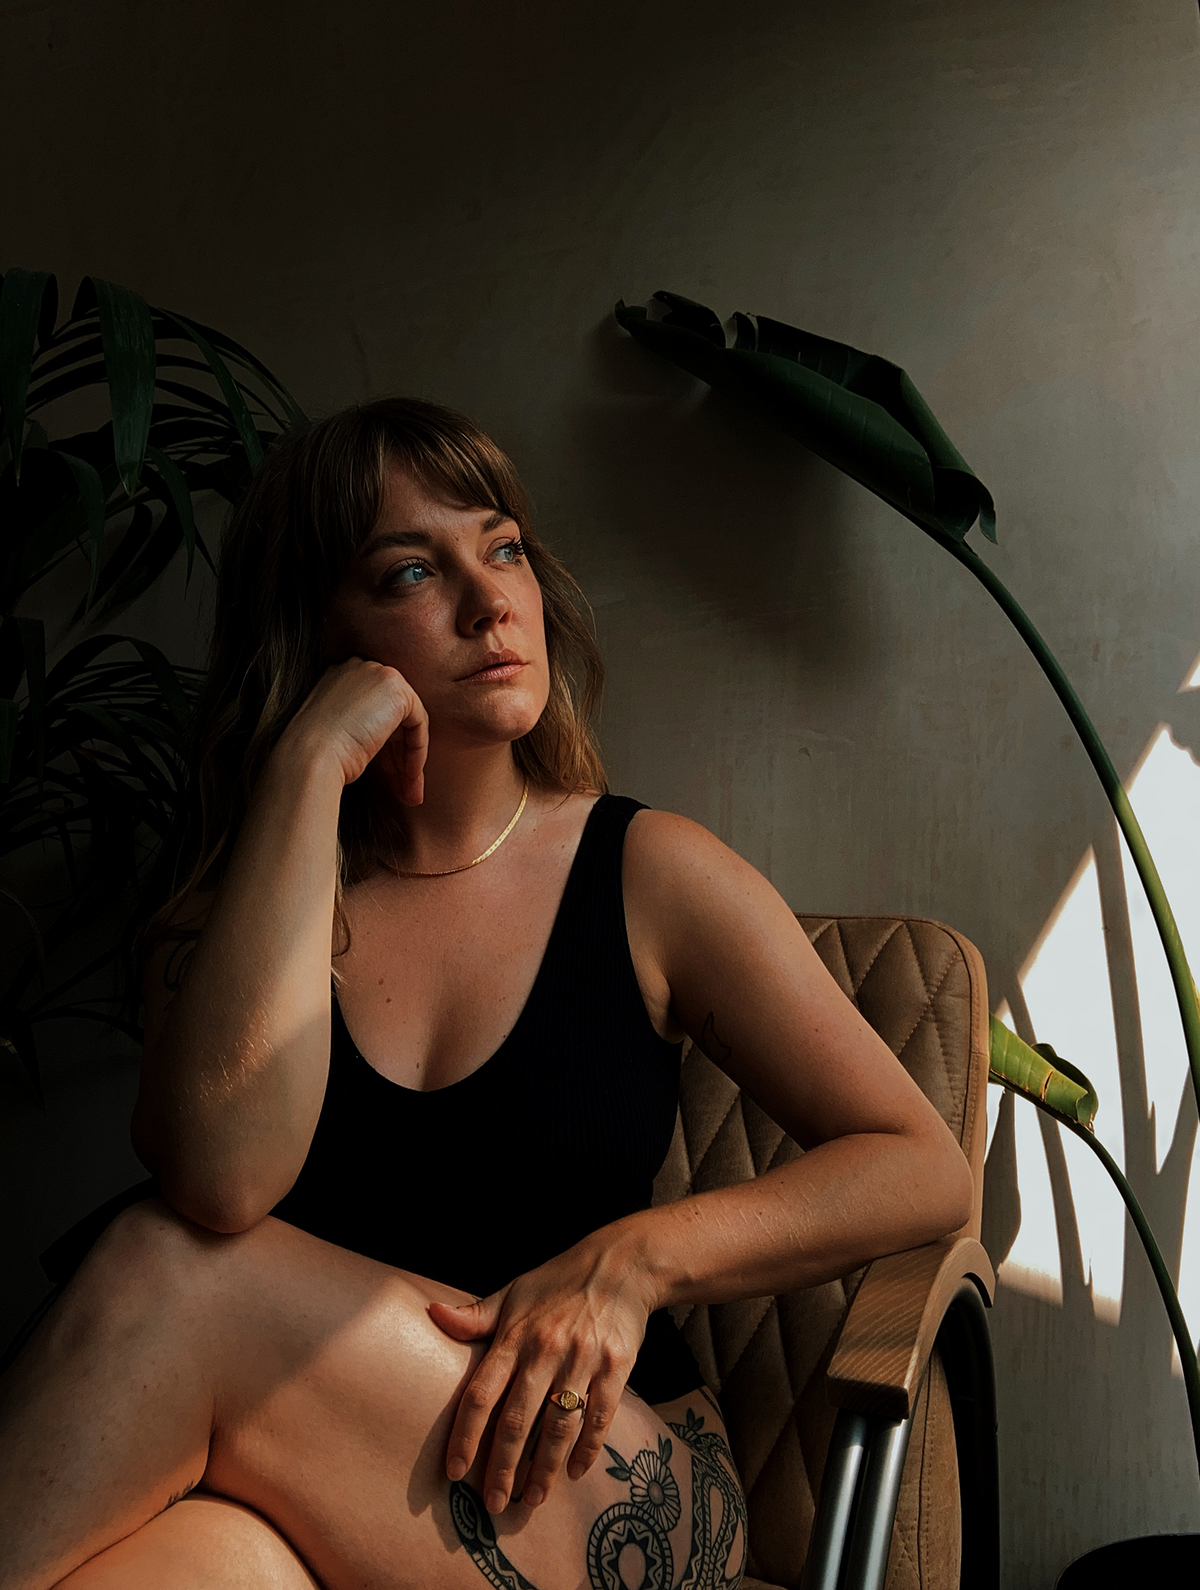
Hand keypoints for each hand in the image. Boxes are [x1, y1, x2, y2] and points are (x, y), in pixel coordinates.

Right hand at [275, 657, 428, 802]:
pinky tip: (410, 776)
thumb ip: (363, 729)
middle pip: (393, 718)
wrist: (308, 758)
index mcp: (339, 677)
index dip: (385, 750)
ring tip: (410, 796)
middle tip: (404, 792)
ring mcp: (378, 674)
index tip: (389, 780)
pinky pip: (419, 722)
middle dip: (400, 759)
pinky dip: (417, 751)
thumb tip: (391, 750)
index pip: (374, 712)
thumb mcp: (337, 735)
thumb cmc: (314, 757)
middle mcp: (359, 668)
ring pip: (408, 722)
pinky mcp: (396, 689)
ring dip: (411, 762)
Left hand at [429, 1237, 654, 1511]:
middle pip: (518, 1420)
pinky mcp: (616, 1367)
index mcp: (515, 1335)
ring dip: (545, 1469)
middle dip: (503, 1468)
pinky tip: (576, 1473)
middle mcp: (546, 1350)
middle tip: (493, 1504)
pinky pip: (599, 1416)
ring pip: (559, 1426)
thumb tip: (431, 1314)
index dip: (465, 1435)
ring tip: (531, 1499)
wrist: (621, 1263)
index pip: (481, 1393)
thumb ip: (475, 1316)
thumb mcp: (513, 1292)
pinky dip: (587, 1448)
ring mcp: (582, 1360)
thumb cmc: (559, 1281)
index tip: (455, 1472)